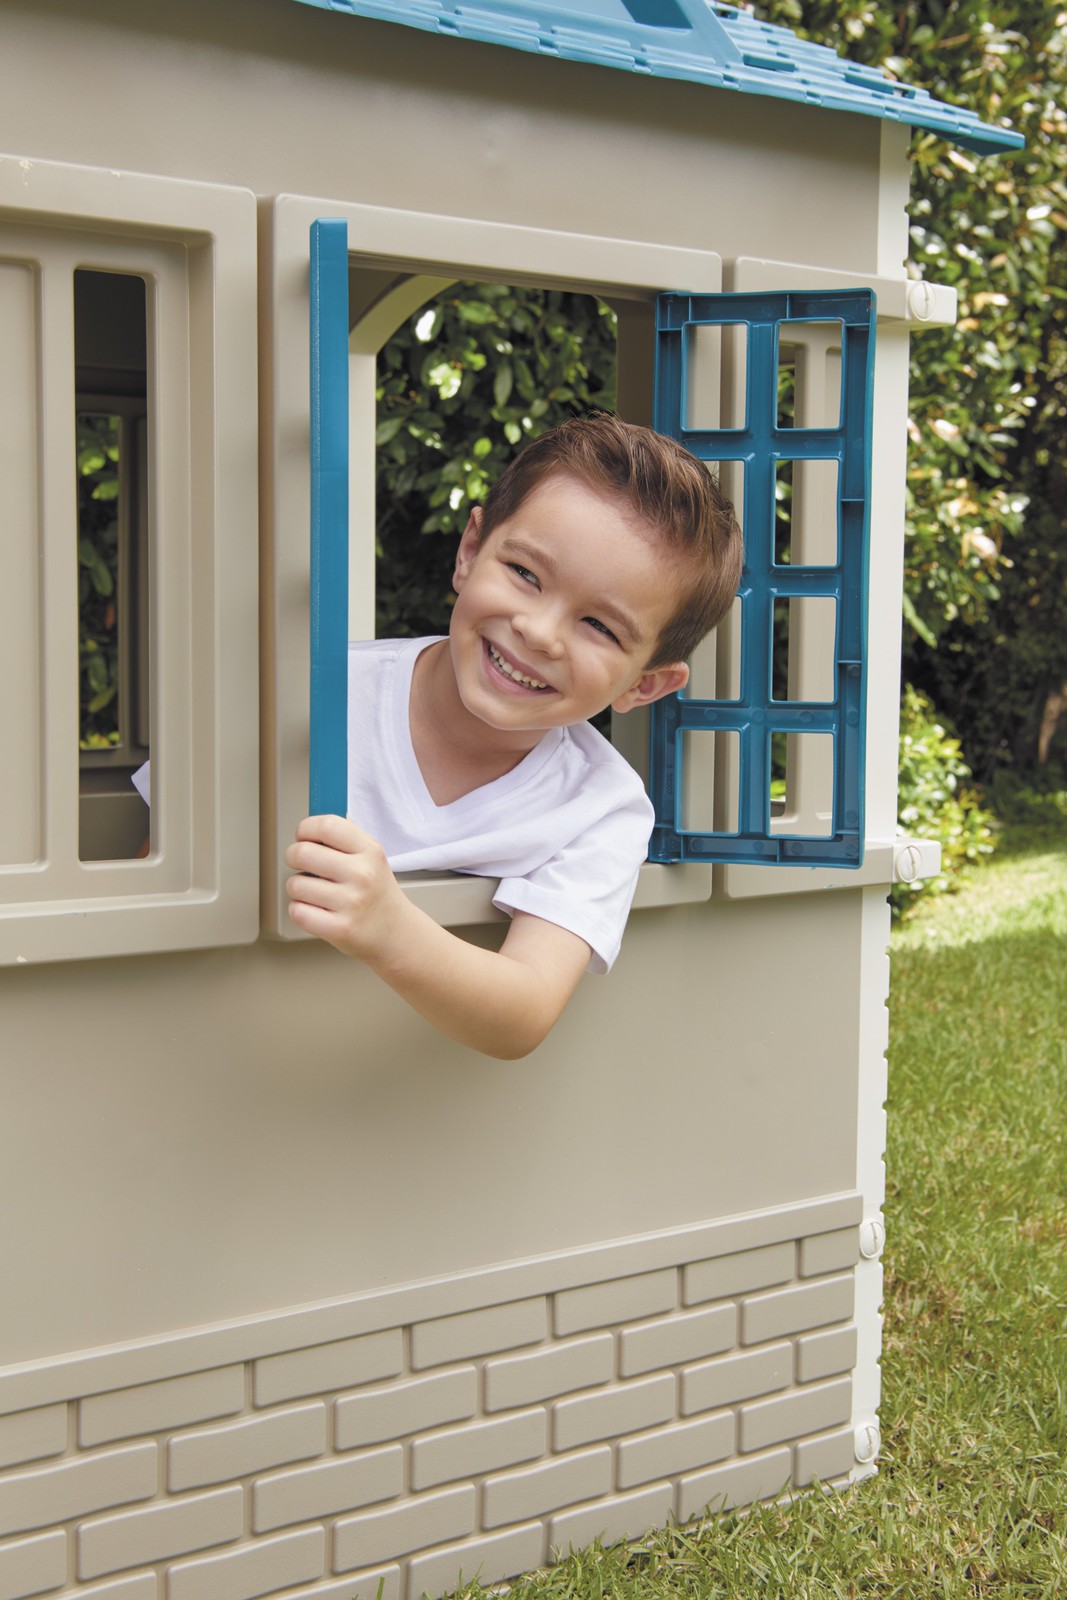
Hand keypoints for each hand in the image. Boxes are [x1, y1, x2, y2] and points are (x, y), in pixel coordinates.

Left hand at [285, 815, 407, 960]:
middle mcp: (362, 875)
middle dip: (294, 857)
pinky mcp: (340, 929)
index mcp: (369, 851)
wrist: (396, 933)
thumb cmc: (377, 893)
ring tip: (315, 892)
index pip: (326, 825)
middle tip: (302, 863)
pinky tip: (316, 910)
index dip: (306, 828)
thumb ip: (345, 837)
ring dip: (297, 888)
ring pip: (295, 884)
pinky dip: (300, 910)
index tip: (304, 836)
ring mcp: (351, 903)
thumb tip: (314, 819)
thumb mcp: (372, 857)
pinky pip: (298, 911)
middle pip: (302, 852)